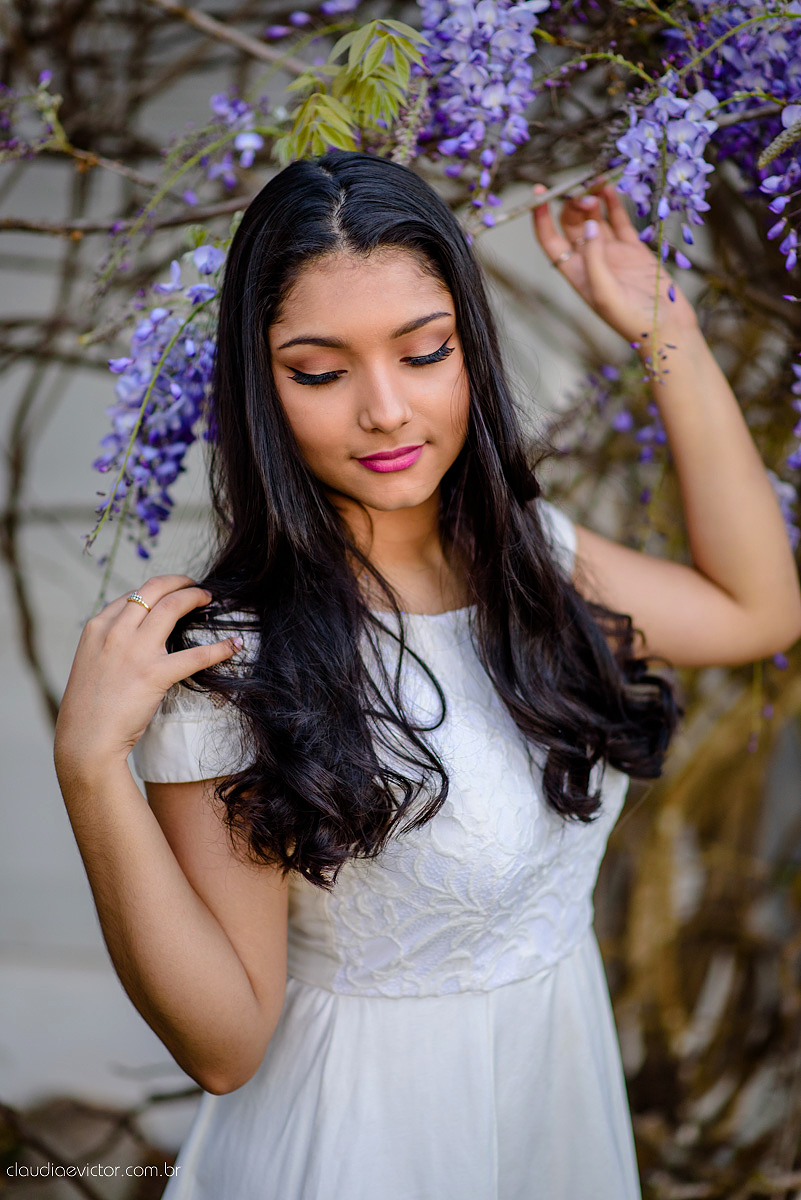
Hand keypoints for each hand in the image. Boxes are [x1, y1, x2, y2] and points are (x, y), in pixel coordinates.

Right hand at [54, 575, 241, 777]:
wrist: (86, 739)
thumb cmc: (90, 707)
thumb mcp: (91, 662)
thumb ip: (111, 642)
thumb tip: (138, 633)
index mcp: (97, 627)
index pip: (133, 595)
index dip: (158, 589)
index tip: (172, 591)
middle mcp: (115, 631)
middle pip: (154, 589)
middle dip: (180, 582)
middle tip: (196, 587)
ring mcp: (135, 650)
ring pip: (173, 606)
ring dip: (196, 597)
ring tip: (209, 600)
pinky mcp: (155, 673)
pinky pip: (196, 654)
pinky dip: (219, 648)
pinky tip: (234, 645)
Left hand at [531, 182, 699, 349]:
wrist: (666, 328)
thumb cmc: (631, 320)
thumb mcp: (604, 292)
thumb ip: (594, 258)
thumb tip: (589, 223)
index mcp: (575, 274)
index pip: (550, 241)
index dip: (540, 218)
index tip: (538, 194)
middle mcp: (590, 261)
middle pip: (572, 224)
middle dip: (573, 205)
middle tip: (584, 194)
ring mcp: (612, 253)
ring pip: (596, 218)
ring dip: (592, 199)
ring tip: (595, 183)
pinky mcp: (633, 249)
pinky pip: (619, 221)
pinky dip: (614, 204)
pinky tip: (609, 187)